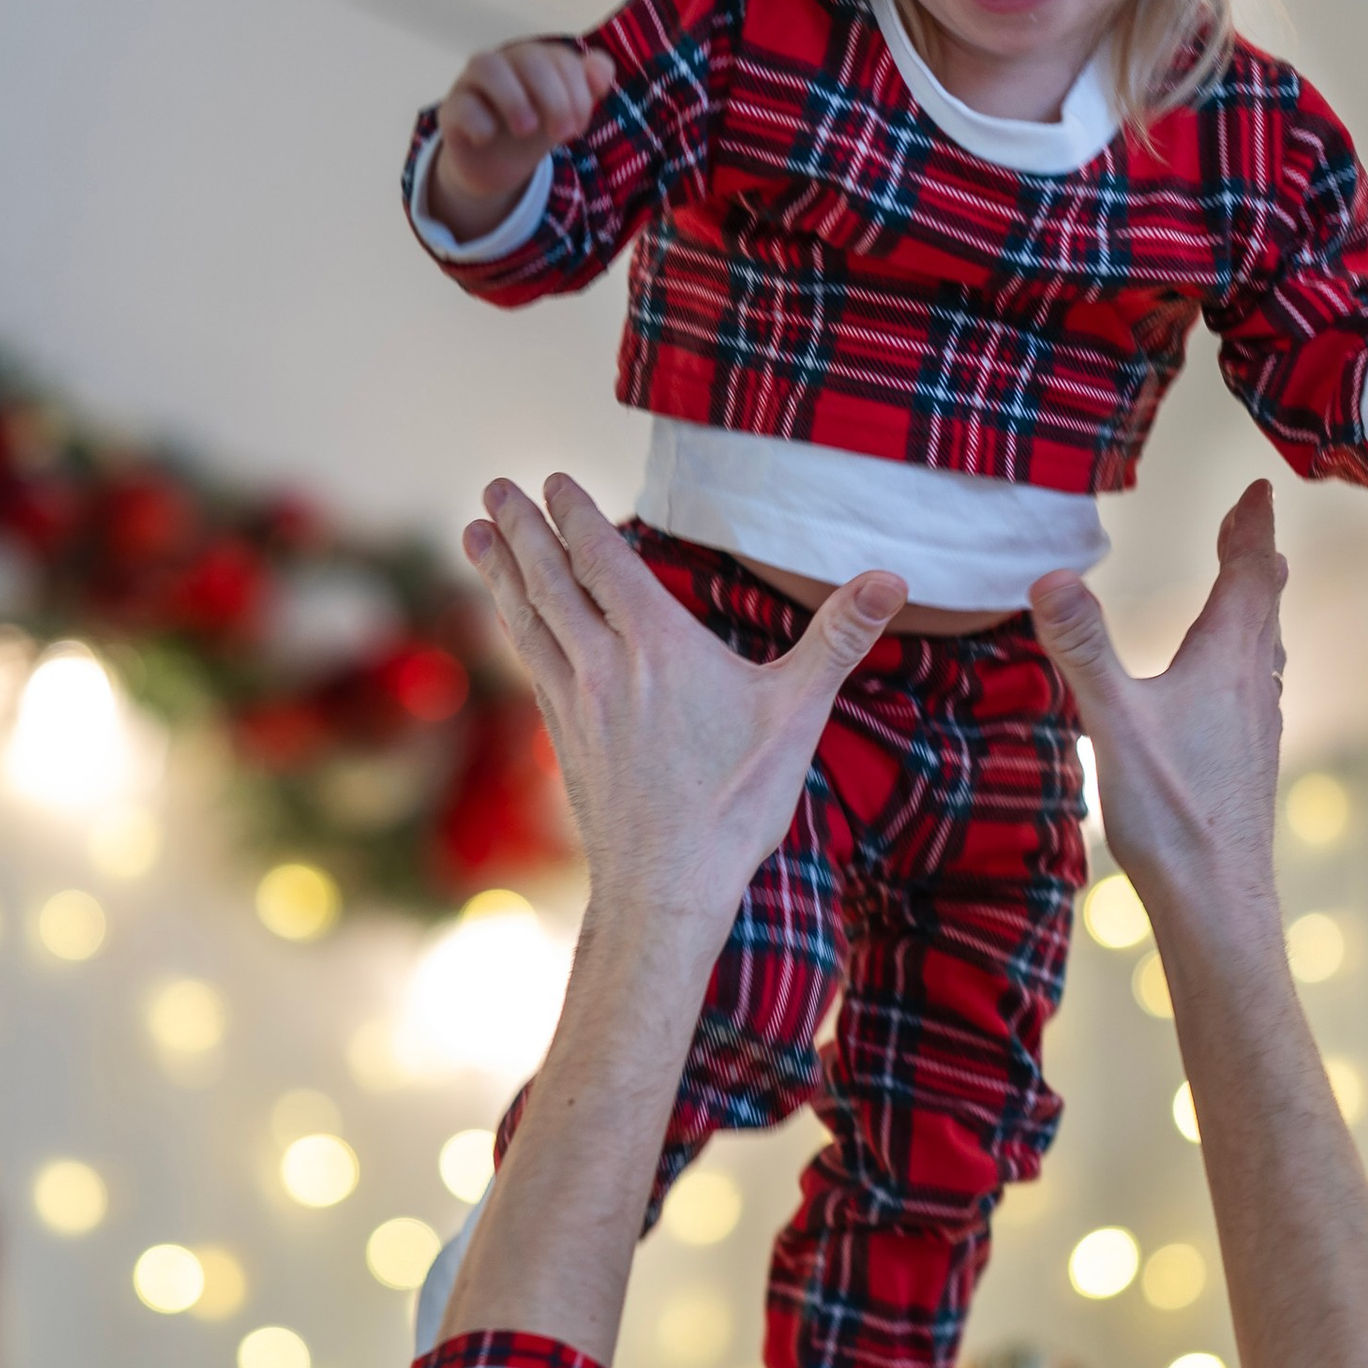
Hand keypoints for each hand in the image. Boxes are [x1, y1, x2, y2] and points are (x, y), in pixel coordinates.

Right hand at [434, 40, 615, 219]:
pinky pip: (460, 104)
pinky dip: (479, 122)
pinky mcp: (451, 111)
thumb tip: (603, 70)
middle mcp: (503, 64)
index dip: (577, 92)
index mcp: (535, 61)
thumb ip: (588, 89)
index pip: (560, 58)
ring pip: (487, 66)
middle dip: (554, 98)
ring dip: (513, 98)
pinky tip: (489, 139)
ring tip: (526, 131)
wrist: (495, 168)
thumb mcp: (566, 115)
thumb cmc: (534, 132)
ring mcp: (472, 83)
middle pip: (529, 58)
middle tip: (562, 135)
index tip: (579, 127)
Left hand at [462, 476, 903, 942]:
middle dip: (520, 529)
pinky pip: (531, 664)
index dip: (575, 515)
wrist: (665, 888)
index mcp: (655, 646)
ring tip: (474, 535)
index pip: (602, 560)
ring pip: (527, 620)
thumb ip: (839, 638)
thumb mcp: (796, 714)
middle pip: (550, 580)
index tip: (550, 480)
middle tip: (494, 487)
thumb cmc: (735, 803)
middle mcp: (602, 665)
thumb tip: (893, 578)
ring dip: (501, 573)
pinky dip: (514, 628)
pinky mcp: (563, 739)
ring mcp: (573, 703)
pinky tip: (510, 622)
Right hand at [1028, 485, 1287, 944]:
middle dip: (1253, 560)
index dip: (1250, 527)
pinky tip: (1230, 690)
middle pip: (1263, 605)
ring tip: (1252, 592)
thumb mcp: (1114, 721)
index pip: (1248, 574)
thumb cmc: (1171, 811)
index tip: (1257, 489)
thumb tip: (1051, 576)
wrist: (1217, 899)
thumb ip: (1083, 647)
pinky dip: (1246, 660)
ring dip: (1256, 610)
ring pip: (1265, 650)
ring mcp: (1257, 727)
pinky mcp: (1248, 762)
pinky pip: (1255, 690)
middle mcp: (1252, 686)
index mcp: (1225, 661)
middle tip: (1250, 526)